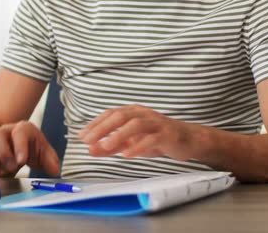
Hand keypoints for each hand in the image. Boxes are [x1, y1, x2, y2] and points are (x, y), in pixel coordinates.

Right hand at [0, 121, 59, 176]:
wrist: (12, 144)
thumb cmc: (29, 147)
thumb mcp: (43, 153)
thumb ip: (50, 161)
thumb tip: (54, 170)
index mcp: (22, 129)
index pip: (20, 133)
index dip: (20, 147)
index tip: (21, 162)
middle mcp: (5, 130)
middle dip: (5, 156)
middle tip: (12, 168)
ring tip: (4, 171)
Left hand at [78, 105, 197, 160]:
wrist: (186, 140)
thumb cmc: (156, 139)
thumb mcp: (130, 143)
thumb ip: (111, 146)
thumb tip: (90, 149)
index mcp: (133, 112)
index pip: (110, 114)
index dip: (95, 124)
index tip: (81, 136)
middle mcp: (143, 114)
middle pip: (120, 116)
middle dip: (102, 128)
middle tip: (88, 140)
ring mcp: (156, 123)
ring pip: (136, 124)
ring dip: (119, 135)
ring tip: (106, 146)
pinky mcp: (167, 134)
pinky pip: (152, 138)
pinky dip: (139, 146)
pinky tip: (128, 154)